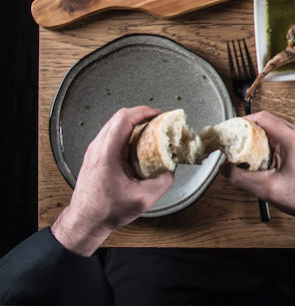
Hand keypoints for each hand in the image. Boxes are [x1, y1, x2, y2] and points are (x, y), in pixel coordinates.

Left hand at [51, 106, 173, 255]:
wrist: (84, 221)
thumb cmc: (106, 211)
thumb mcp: (143, 198)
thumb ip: (163, 181)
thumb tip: (172, 169)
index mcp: (107, 154)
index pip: (125, 119)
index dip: (145, 112)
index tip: (160, 115)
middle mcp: (97, 148)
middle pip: (119, 117)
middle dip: (142, 115)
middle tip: (159, 122)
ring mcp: (93, 151)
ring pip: (114, 125)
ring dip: (134, 124)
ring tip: (150, 132)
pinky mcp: (94, 156)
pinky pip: (111, 135)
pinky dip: (127, 134)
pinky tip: (137, 145)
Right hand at [223, 111, 294, 221]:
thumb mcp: (267, 189)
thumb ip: (241, 178)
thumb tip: (225, 169)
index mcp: (293, 139)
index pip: (263, 117)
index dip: (243, 121)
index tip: (232, 130)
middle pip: (271, 122)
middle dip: (251, 132)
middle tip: (238, 145)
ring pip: (280, 131)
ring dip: (264, 140)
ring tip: (252, 156)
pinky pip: (288, 139)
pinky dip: (275, 146)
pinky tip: (269, 163)